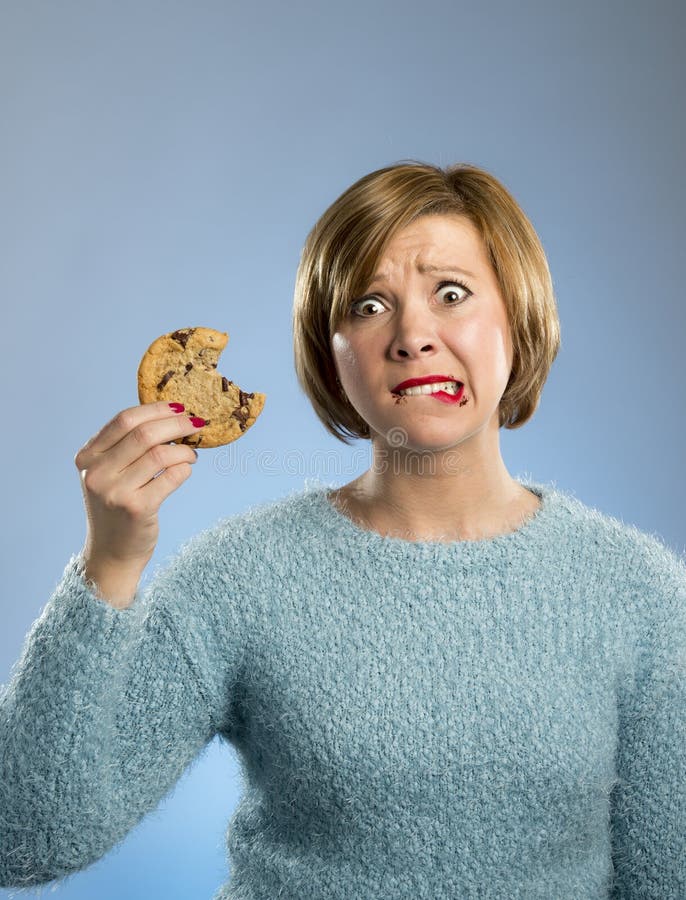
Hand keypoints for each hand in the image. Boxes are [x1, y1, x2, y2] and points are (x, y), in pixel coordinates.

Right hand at [74, 401, 205, 572]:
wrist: (111, 554)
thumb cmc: (116, 507)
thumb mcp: (108, 474)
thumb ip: (125, 446)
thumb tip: (170, 415)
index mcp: (87, 457)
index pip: (124, 420)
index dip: (156, 409)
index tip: (179, 407)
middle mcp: (96, 473)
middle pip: (144, 433)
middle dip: (177, 424)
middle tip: (197, 424)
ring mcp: (115, 492)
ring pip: (160, 454)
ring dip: (184, 450)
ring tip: (191, 454)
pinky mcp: (137, 508)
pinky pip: (171, 477)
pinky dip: (184, 469)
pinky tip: (185, 470)